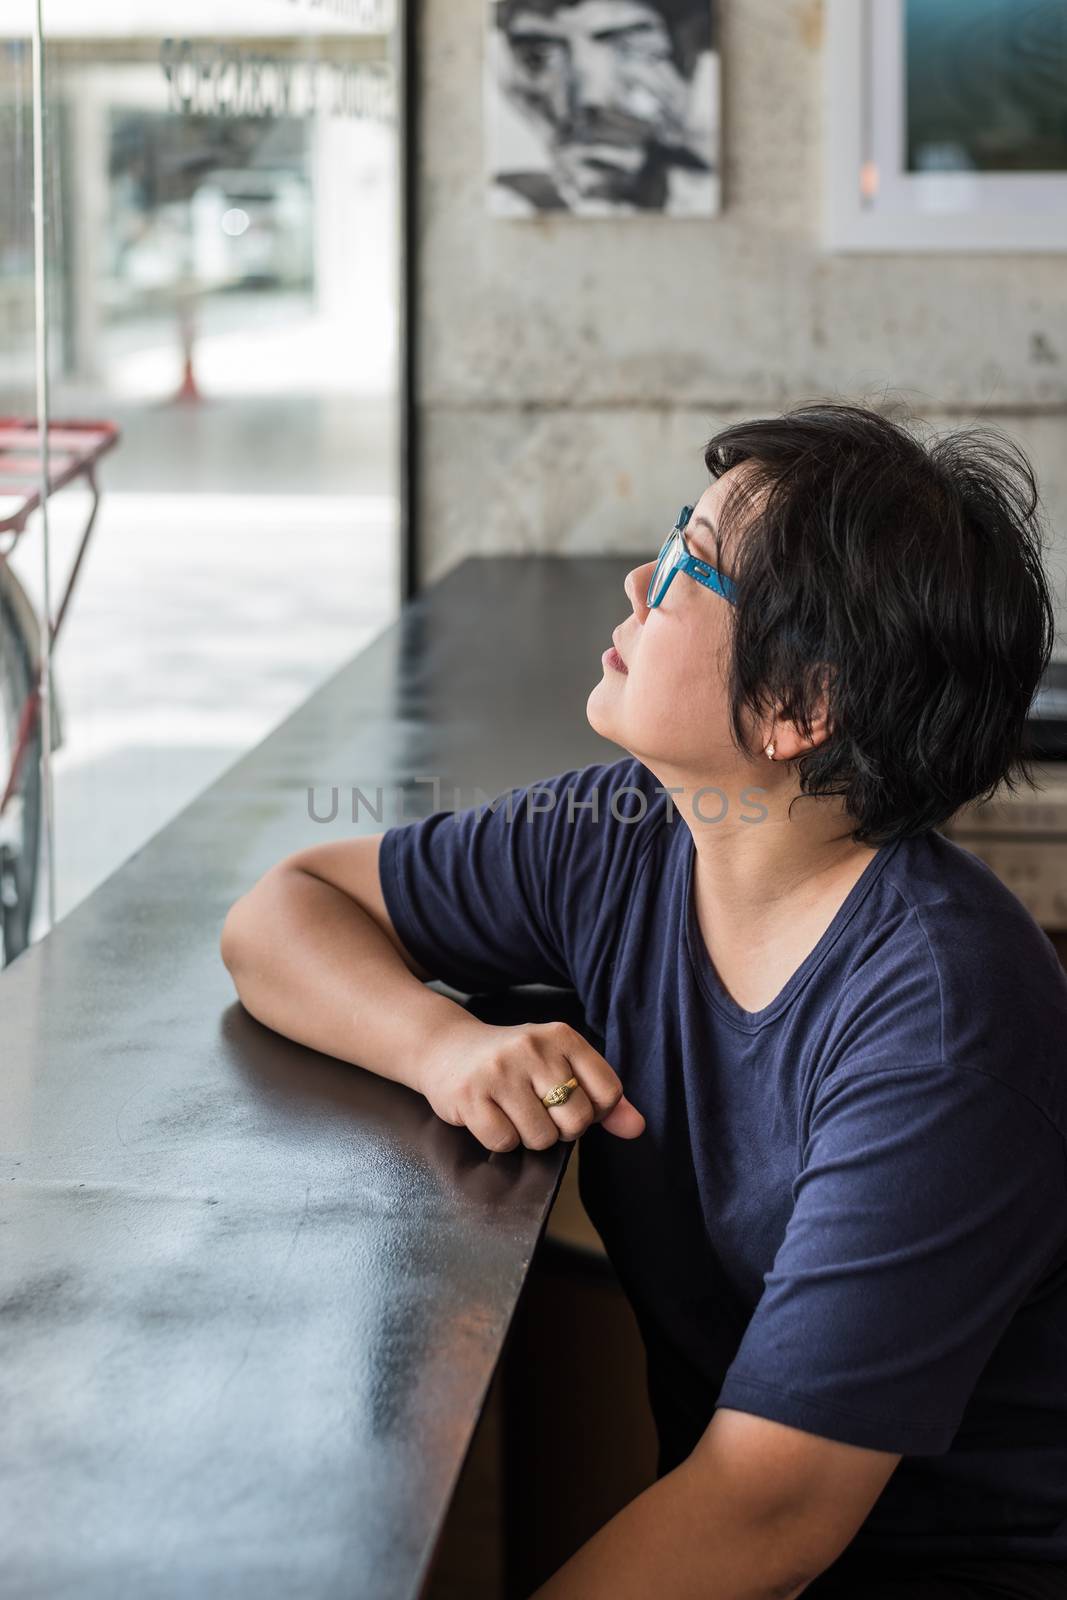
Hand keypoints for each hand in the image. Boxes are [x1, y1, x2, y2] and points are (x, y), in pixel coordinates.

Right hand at [419, 1014, 645, 1152]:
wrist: (446, 1049)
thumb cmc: (514, 1064)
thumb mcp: (560, 1066)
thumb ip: (602, 1097)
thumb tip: (637, 1128)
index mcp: (562, 1036)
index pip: (608, 1094)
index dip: (593, 1111)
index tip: (570, 1102)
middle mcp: (532, 1048)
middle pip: (577, 1121)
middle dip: (560, 1129)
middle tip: (538, 1110)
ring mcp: (499, 1071)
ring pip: (540, 1138)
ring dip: (528, 1137)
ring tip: (512, 1111)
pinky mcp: (469, 1095)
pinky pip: (504, 1143)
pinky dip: (500, 1140)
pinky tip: (490, 1116)